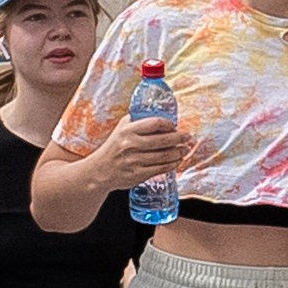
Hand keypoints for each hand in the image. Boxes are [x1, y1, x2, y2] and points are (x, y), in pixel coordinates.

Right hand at [81, 105, 200, 191]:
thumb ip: (137, 120)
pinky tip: (176, 161)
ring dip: (178, 152)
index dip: (169, 124)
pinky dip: (172, 164)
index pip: (155, 123)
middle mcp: (131, 145)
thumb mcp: (121, 129)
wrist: (99, 170)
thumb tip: (160, 113)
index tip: (175, 126)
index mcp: (128, 130)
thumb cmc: (114, 147)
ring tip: (184, 149)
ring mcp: (135, 161)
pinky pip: (161, 168)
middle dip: (180, 138)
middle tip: (187, 137)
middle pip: (163, 140)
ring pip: (164, 156)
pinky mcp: (138, 175)